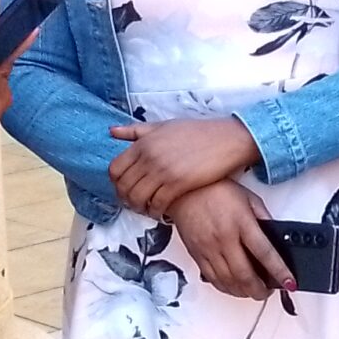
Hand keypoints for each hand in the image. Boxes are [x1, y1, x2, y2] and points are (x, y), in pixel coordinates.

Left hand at [108, 118, 261, 219]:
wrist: (226, 139)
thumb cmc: (196, 132)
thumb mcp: (162, 126)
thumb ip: (136, 130)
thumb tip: (112, 131)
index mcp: (143, 143)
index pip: (115, 169)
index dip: (116, 183)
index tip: (124, 189)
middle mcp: (149, 157)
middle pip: (124, 186)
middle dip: (126, 199)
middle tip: (134, 204)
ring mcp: (163, 171)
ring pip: (138, 198)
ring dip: (139, 208)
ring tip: (147, 209)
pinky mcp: (178, 183)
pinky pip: (157, 204)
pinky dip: (156, 212)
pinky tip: (161, 212)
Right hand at [169, 182, 293, 301]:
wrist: (184, 190)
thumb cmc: (215, 189)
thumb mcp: (249, 198)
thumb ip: (264, 219)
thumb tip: (276, 238)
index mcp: (241, 223)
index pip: (265, 254)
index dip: (280, 272)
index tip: (289, 282)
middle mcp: (224, 238)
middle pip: (245, 275)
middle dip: (261, 290)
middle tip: (269, 291)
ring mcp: (209, 249)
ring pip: (228, 282)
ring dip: (244, 292)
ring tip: (253, 290)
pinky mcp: (197, 255)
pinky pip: (212, 279)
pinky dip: (226, 288)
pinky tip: (234, 287)